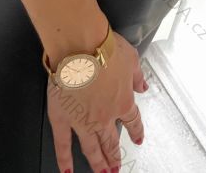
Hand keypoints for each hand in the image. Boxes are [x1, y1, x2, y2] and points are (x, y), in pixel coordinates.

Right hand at [46, 30, 147, 172]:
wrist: (81, 45)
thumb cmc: (105, 48)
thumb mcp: (131, 58)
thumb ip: (137, 76)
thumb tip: (142, 86)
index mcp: (123, 101)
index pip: (132, 121)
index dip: (136, 131)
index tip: (138, 139)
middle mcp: (105, 116)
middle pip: (112, 141)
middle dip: (115, 155)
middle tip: (117, 168)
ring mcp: (83, 121)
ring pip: (92, 148)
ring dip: (98, 163)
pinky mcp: (63, 118)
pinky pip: (63, 144)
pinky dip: (64, 159)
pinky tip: (67, 170)